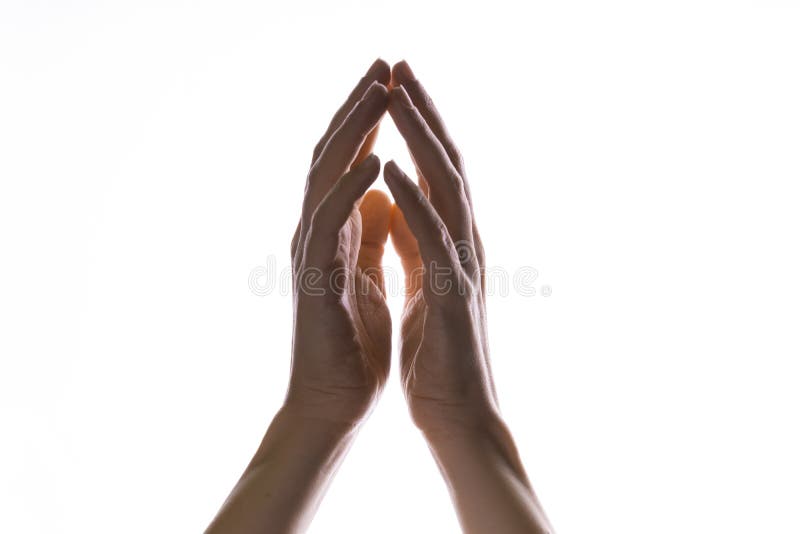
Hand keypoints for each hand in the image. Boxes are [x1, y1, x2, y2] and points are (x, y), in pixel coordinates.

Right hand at [285, 60, 392, 425]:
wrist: (333, 402)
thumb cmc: (353, 343)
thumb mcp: (367, 274)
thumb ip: (368, 233)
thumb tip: (380, 194)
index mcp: (337, 231)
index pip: (349, 161)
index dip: (370, 120)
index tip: (394, 82)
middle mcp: (318, 232)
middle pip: (333, 155)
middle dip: (359, 107)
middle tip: (382, 62)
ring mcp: (312, 253)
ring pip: (325, 176)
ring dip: (353, 131)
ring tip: (378, 90)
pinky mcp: (315, 280)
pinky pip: (331, 223)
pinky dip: (350, 188)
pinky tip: (375, 159)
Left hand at [384, 61, 496, 437]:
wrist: (456, 414)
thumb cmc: (436, 353)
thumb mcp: (419, 283)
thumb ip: (411, 241)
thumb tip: (392, 201)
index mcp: (448, 241)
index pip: (434, 170)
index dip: (416, 126)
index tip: (392, 84)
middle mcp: (463, 243)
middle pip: (444, 164)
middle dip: (421, 112)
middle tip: (399, 64)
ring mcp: (463, 268)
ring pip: (445, 190)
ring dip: (421, 140)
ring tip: (399, 95)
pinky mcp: (453, 299)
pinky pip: (433, 244)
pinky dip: (414, 205)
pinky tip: (392, 173)